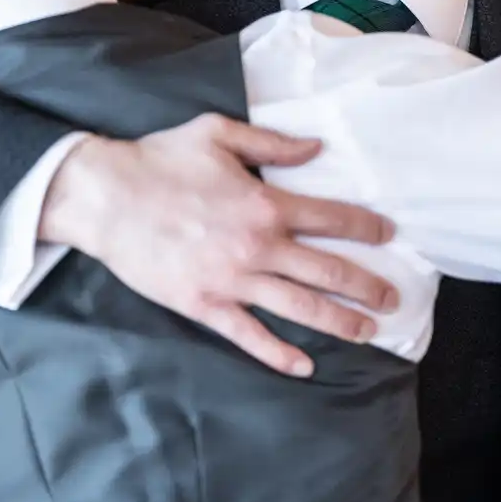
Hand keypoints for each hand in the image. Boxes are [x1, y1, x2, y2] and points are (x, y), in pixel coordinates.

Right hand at [37, 113, 399, 377]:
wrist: (106, 198)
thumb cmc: (160, 160)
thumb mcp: (218, 134)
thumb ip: (272, 142)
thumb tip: (316, 147)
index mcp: (266, 203)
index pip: (332, 218)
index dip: (366, 226)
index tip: (389, 234)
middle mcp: (258, 246)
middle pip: (329, 271)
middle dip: (368, 285)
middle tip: (394, 298)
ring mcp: (233, 280)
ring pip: (301, 307)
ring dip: (341, 322)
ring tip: (369, 332)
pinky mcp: (205, 305)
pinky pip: (250, 335)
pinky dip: (280, 354)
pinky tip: (305, 367)